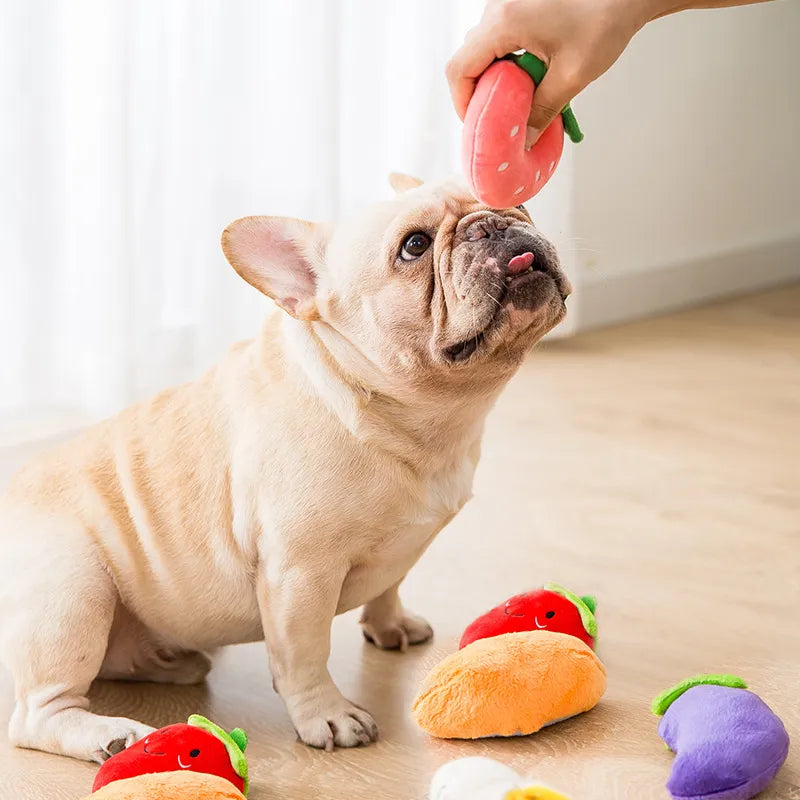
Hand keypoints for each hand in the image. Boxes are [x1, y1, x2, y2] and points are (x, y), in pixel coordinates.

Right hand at [446, 0, 648, 145]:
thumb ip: (541, 111)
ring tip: (521, 96)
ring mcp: (507, 0)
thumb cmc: (605, 20)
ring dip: (496, 75)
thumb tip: (523, 140)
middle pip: (468, 58)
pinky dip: (507, 58)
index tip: (476, 124)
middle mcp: (498, 6)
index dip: (462, 103)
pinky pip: (499, 34)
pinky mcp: (518, 1)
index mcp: (504, 22)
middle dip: (480, 91)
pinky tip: (530, 73)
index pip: (460, 69)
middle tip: (500, 117)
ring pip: (483, 47)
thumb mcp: (571, 76)